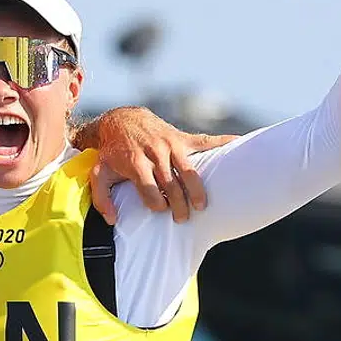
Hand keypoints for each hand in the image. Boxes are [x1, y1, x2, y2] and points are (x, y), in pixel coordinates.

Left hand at [75, 107, 238, 224]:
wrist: (122, 121)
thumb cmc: (112, 152)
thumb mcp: (99, 173)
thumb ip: (102, 197)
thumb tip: (113, 220)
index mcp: (135, 162)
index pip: (149, 188)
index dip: (155, 202)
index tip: (159, 211)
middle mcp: (155, 153)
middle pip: (171, 183)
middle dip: (178, 203)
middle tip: (182, 219)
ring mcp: (170, 145)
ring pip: (188, 170)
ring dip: (197, 189)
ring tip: (202, 205)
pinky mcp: (182, 139)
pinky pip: (206, 142)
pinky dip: (224, 144)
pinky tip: (241, 146)